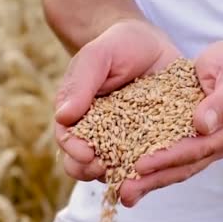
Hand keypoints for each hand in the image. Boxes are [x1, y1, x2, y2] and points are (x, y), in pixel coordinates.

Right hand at [54, 19, 180, 182]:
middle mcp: (98, 136)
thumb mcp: (97, 57)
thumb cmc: (116, 47)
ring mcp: (126, 144)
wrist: (149, 44)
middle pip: (86, 165)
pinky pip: (149, 164)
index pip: (68, 142)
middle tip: (103, 166)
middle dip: (91, 170)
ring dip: (122, 177)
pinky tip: (159, 169)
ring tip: (132, 174)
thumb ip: (80, 83)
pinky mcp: (152, 145)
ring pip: (117, 170)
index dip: (73, 151)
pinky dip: (152, 171)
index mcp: (78, 118)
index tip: (85, 153)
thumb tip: (63, 116)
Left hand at [119, 40, 222, 206]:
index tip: (141, 164)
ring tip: (123, 194)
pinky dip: (150, 171)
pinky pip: (169, 161)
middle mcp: (218, 145)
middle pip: (184, 167)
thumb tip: (202, 126)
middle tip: (124, 190)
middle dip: (154, 179)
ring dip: (149, 183)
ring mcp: (204, 147)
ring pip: (176, 169)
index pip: (199, 149)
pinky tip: (126, 178)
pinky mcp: (189, 143)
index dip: (170, 157)